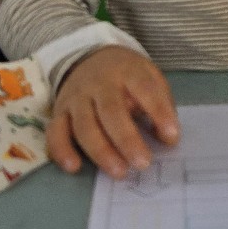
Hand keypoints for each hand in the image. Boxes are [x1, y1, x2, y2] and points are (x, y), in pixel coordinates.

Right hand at [47, 46, 179, 178]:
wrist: (89, 57)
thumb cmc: (126, 75)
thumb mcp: (150, 77)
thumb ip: (162, 103)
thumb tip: (168, 137)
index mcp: (127, 71)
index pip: (144, 89)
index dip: (159, 112)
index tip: (172, 136)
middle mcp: (98, 84)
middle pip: (111, 111)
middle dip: (126, 139)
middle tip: (143, 163)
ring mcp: (76, 98)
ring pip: (84, 125)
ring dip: (100, 151)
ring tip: (119, 171)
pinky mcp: (59, 112)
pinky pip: (55, 132)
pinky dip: (61, 150)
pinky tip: (74, 167)